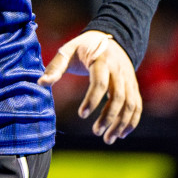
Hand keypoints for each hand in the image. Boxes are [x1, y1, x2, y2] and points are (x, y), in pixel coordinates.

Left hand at [40, 29, 140, 143]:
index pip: (100, 82)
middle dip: (108, 117)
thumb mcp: (68, 51)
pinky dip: (132, 121)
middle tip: (95, 132)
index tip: (81, 115)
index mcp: (101, 60)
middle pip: (118, 96)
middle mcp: (118, 70)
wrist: (109, 38)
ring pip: (130, 104)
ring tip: (107, 139)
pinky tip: (121, 134)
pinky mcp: (133, 86)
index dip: (92, 100)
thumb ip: (55, 67)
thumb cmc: (83, 47)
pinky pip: (136, 105)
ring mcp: (128, 78)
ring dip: (121, 123)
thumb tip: (40, 83)